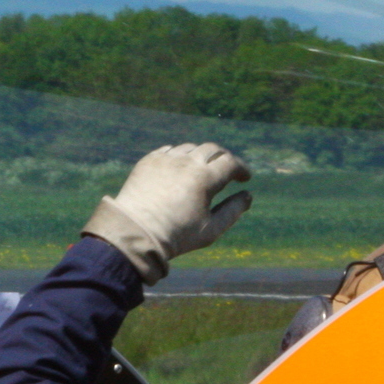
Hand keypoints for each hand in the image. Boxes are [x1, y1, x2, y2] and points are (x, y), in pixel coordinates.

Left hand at [83, 143, 252, 282]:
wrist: (135, 232)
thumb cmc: (177, 235)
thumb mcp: (211, 229)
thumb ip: (233, 210)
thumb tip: (248, 196)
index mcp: (205, 178)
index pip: (231, 163)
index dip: (241, 169)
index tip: (244, 178)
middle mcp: (186, 162)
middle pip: (213, 149)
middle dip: (224, 158)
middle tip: (227, 170)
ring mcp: (166, 159)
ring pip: (191, 148)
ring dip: (202, 156)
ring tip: (203, 170)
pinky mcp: (148, 160)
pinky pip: (169, 151)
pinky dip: (180, 157)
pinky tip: (180, 168)